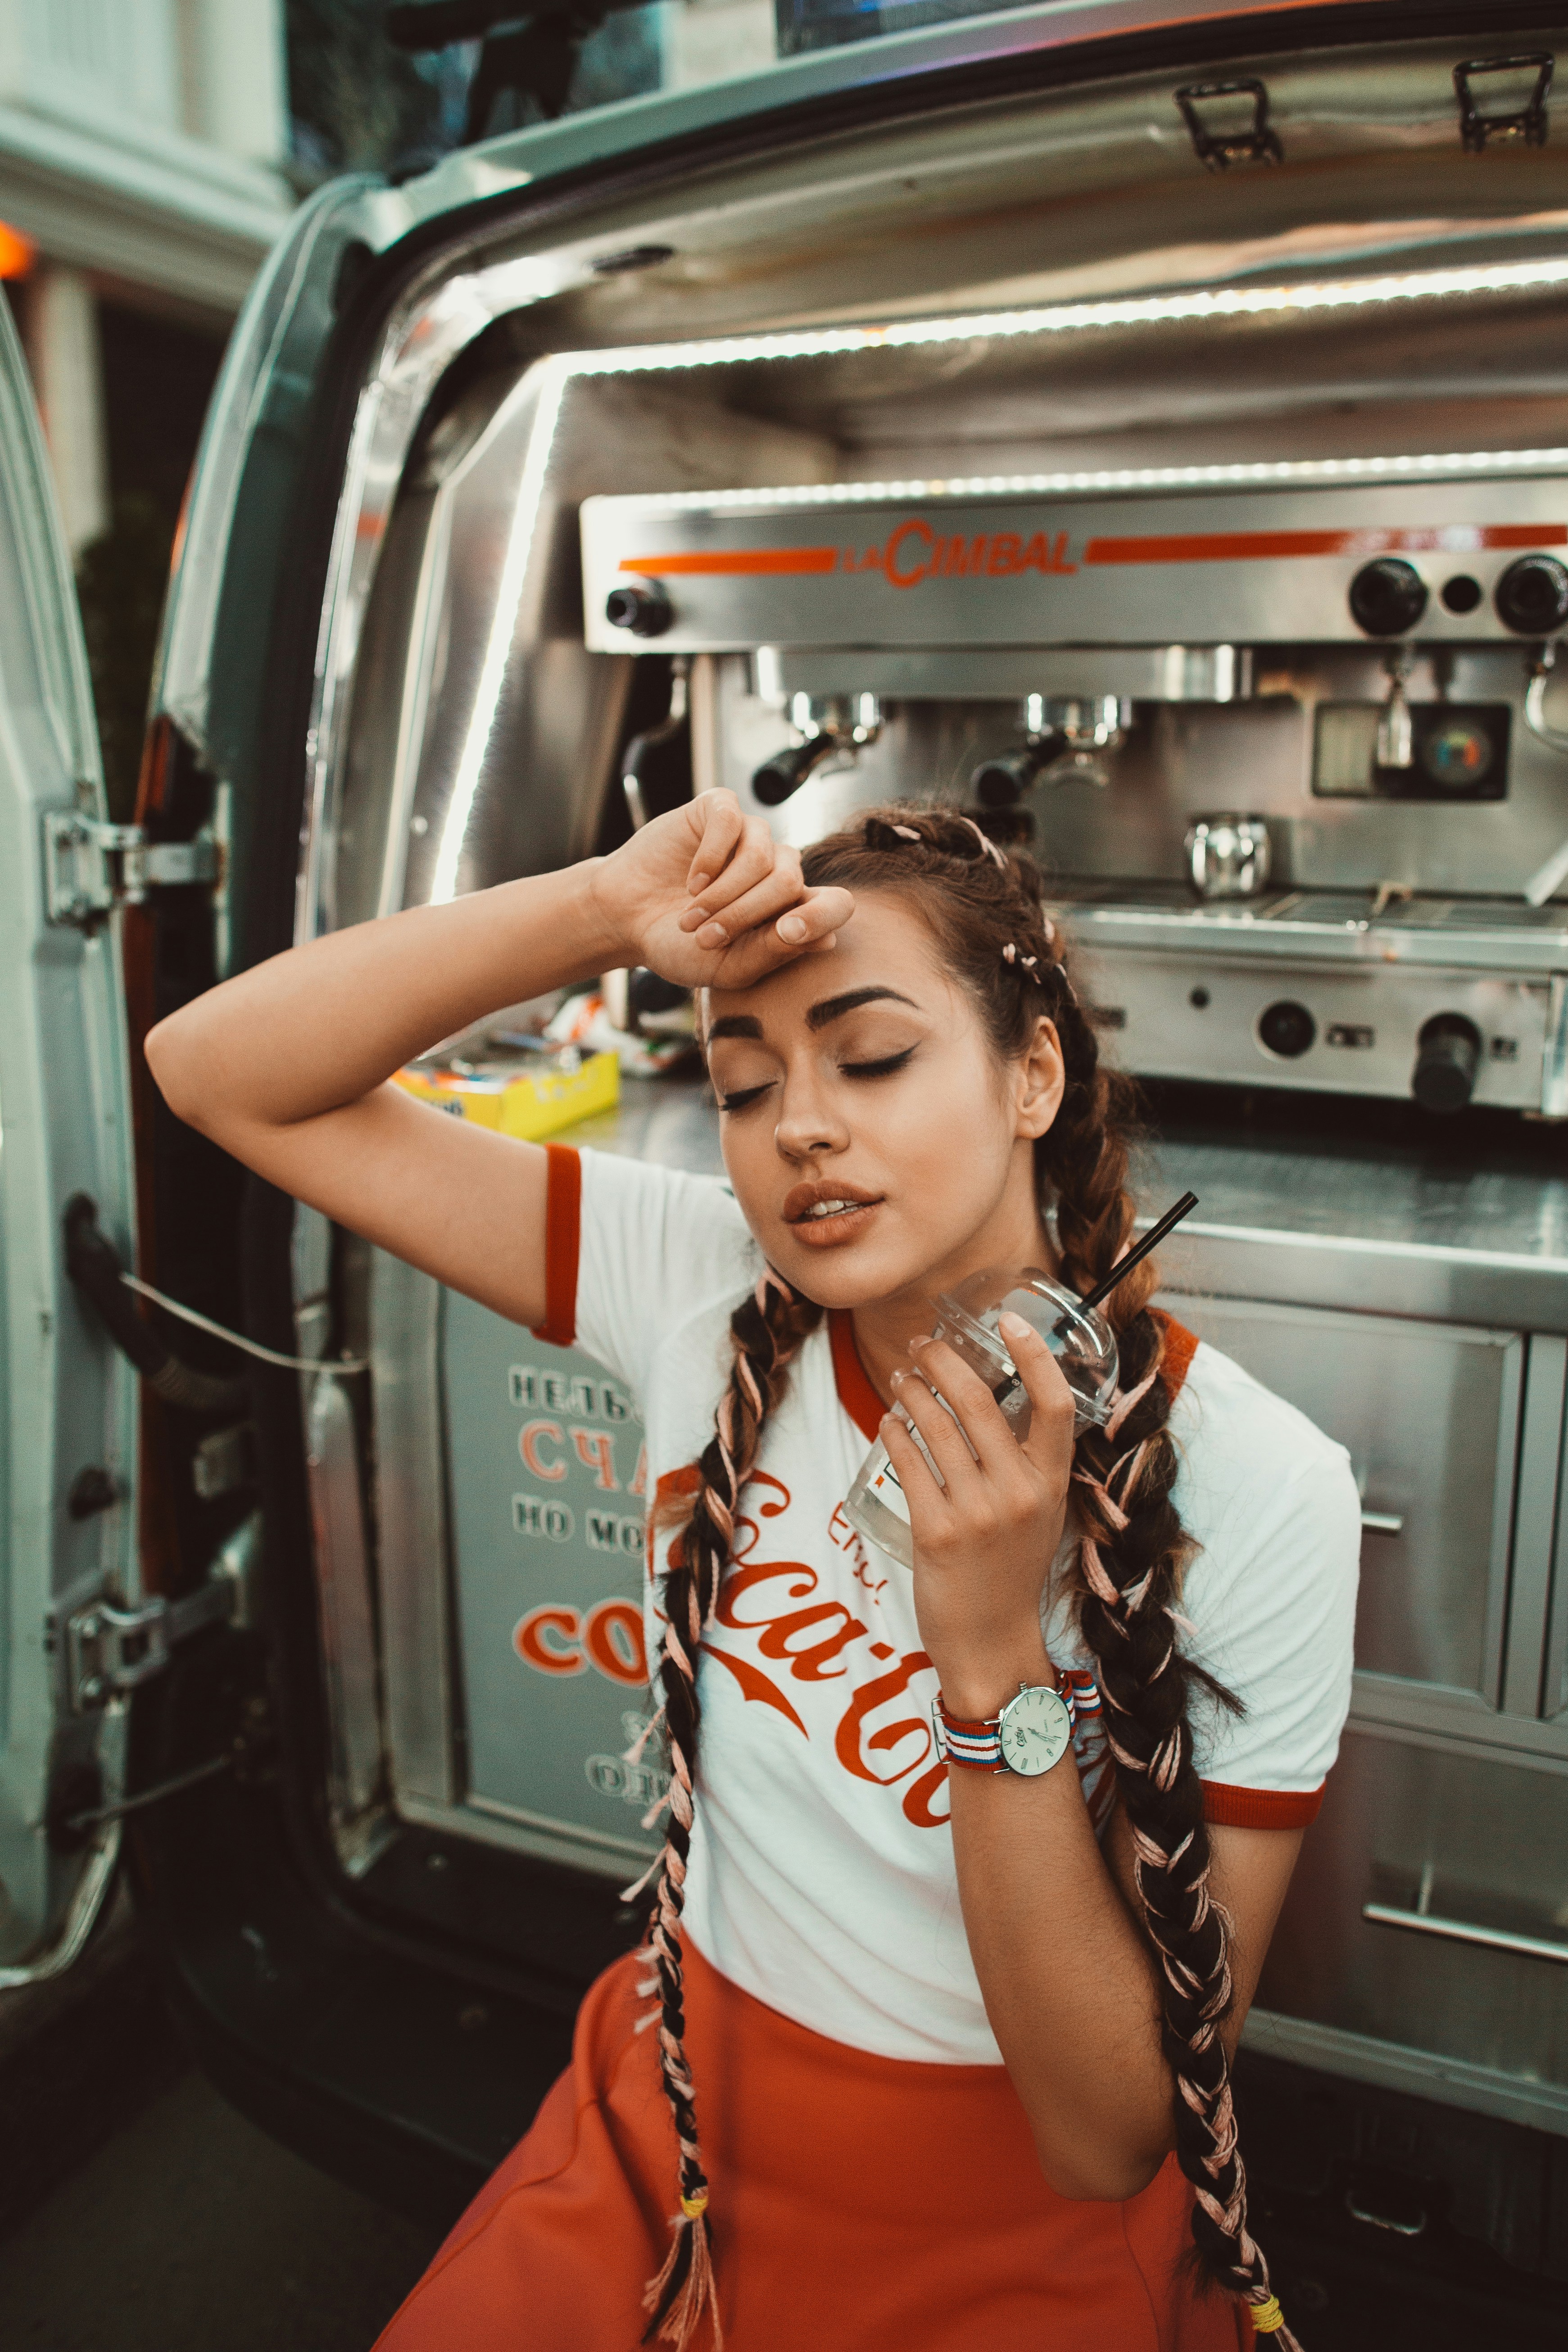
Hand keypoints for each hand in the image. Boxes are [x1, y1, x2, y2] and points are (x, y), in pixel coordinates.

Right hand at [590, 791, 853, 989]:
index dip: (821, 915)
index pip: (836, 903)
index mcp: (791, 909)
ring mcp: (751, 836)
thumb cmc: (680, 946)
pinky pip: (731, 822)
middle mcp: (778, 868)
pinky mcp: (720, 811)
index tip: (787, 933)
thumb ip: (776, 953)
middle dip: (745, 914)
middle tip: (705, 939)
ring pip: (761, 855)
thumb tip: (828, 939)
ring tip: (690, 917)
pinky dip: (709, 858)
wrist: (628, 920)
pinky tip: (692, 881)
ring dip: (721, 894)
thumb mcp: (729, 967)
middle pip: (789, 880)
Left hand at [881, 1313, 1075, 1717]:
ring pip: (937, 1429)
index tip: (1010, 1320)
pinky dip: (895, 1433)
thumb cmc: (1011, 1573)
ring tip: (902, 1377)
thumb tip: (993, 1403)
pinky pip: (910, 1464)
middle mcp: (1020, 1493)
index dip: (1035, 1356)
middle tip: (925, 1345)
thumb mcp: (1039, 1515)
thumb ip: (1026, 1465)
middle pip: (982, 1402)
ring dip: (913, 1392)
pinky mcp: (937, 1533)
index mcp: (1052, 1484)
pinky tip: (889, 1421)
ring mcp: (978, 1513)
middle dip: (946, 1363)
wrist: (991, 1643)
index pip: (1055, 1405)